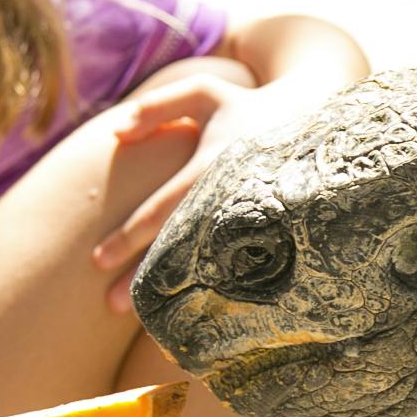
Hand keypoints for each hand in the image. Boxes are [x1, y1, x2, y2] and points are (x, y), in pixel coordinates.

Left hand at [90, 70, 320, 311]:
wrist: (320, 118)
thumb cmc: (248, 107)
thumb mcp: (205, 94)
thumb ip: (158, 108)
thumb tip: (115, 135)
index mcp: (215, 164)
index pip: (164, 208)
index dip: (129, 237)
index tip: (97, 261)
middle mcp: (237, 196)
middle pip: (183, 244)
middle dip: (146, 276)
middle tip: (108, 304)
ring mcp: (261, 219)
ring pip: (212, 264)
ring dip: (180, 293)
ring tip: (149, 322)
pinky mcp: (280, 232)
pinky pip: (240, 267)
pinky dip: (216, 290)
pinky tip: (198, 313)